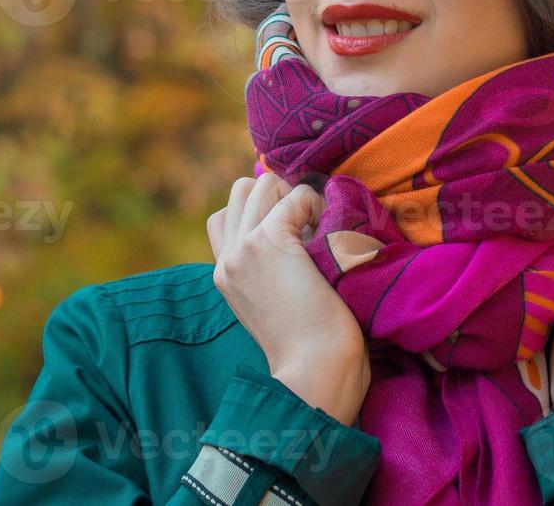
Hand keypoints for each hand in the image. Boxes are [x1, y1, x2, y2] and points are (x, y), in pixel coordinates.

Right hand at [208, 172, 370, 425]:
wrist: (316, 370)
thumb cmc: (312, 347)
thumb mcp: (277, 304)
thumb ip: (272, 270)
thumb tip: (301, 227)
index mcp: (225, 275)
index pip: (226, 217)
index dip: (262, 212)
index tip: (295, 231)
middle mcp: (227, 258)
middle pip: (241, 192)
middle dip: (278, 195)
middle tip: (309, 224)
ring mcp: (244, 248)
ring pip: (261, 184)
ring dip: (295, 196)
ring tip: (319, 227)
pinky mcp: (269, 241)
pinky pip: (295, 196)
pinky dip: (316, 205)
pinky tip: (329, 235)